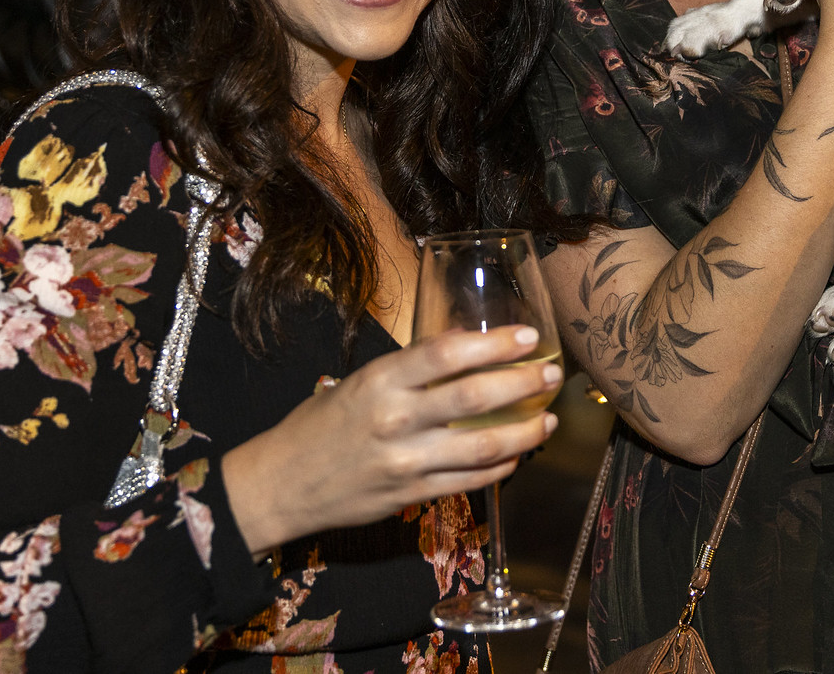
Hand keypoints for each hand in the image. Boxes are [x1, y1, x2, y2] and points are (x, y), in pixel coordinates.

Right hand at [220, 325, 559, 558]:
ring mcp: (406, 463)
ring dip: (525, 432)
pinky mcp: (412, 497)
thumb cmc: (319, 426)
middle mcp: (395, 420)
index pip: (446, 354)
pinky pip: (469, 482)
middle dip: (523, 385)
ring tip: (549, 420)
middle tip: (551, 375)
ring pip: (482, 447)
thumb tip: (462, 345)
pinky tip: (517, 455)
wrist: (282, 485)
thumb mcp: (358, 382)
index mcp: (380, 381)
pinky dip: (501, 467)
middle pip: (475, 399)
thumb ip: (408, 370)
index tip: (528, 337)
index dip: (494, 344)